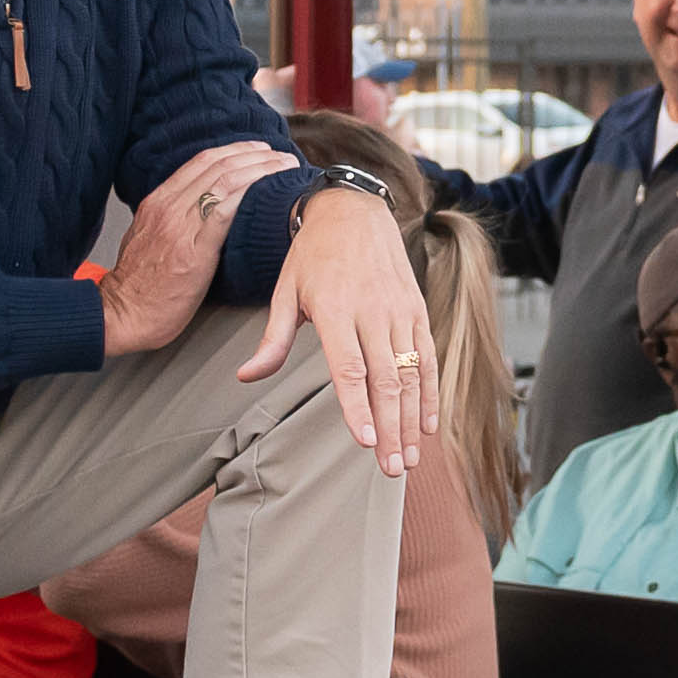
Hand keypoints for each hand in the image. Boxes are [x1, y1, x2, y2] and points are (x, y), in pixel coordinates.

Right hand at [96, 141, 291, 359]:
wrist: (121, 314)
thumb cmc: (137, 287)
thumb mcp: (147, 239)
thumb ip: (170, 220)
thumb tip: (196, 213)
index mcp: (158, 202)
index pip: (201, 162)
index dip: (234, 151)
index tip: (257, 151)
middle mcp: (168, 207)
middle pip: (218, 165)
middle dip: (255, 156)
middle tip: (280, 156)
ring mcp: (180, 226)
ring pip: (227, 181)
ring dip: (262, 170)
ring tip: (285, 168)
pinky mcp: (194, 250)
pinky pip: (226, 210)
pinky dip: (252, 193)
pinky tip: (270, 191)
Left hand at [242, 180, 433, 475]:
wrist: (355, 210)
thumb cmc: (314, 254)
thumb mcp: (285, 290)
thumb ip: (272, 339)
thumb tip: (246, 377)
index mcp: (335, 309)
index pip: (350, 368)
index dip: (358, 407)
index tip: (366, 442)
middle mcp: (372, 311)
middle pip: (386, 379)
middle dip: (391, 428)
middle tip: (392, 468)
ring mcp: (400, 311)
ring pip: (412, 373)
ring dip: (413, 419)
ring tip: (410, 458)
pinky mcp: (417, 310)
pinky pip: (428, 357)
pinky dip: (431, 393)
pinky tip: (428, 425)